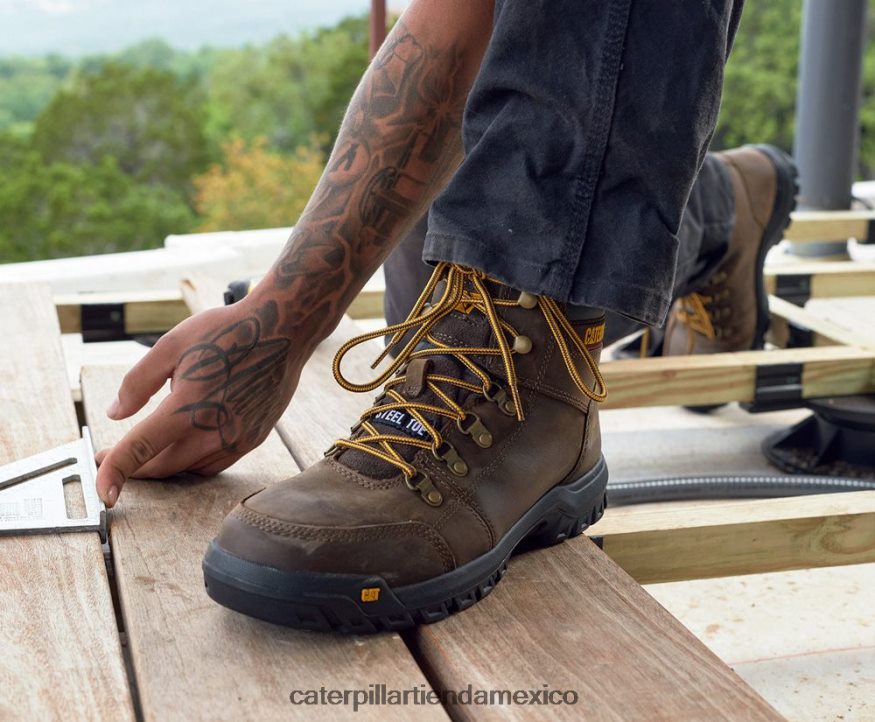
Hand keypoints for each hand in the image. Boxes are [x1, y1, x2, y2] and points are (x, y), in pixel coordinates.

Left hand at [94, 295, 302, 506]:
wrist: (284, 330)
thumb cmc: (229, 331)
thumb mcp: (172, 344)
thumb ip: (138, 382)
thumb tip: (117, 412)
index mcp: (188, 405)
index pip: (140, 449)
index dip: (114, 471)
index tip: (102, 489)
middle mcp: (214, 430)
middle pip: (164, 467)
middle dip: (136, 468)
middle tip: (113, 458)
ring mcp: (238, 438)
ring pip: (191, 469)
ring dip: (166, 465)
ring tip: (152, 448)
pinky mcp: (254, 438)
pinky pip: (216, 463)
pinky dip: (194, 461)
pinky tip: (187, 443)